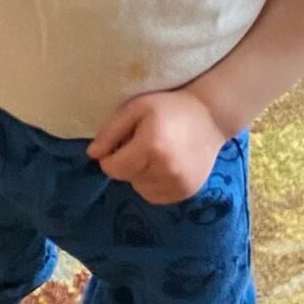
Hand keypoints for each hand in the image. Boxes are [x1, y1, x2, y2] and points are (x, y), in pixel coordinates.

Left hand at [89, 87, 225, 204]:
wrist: (211, 117)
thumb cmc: (169, 107)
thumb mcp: (136, 108)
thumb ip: (111, 131)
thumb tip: (92, 155)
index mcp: (151, 146)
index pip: (113, 168)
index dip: (110, 157)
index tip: (121, 143)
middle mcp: (166, 170)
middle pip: (126, 178)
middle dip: (127, 163)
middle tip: (144, 144)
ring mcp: (179, 184)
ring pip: (140, 189)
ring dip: (141, 175)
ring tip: (157, 154)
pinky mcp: (187, 192)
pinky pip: (156, 195)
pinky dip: (154, 183)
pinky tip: (165, 165)